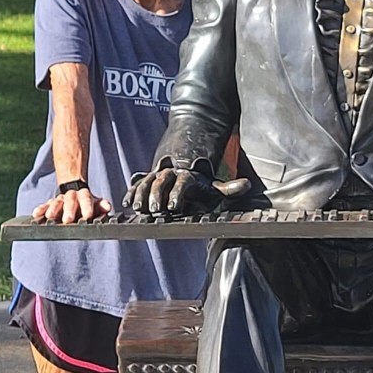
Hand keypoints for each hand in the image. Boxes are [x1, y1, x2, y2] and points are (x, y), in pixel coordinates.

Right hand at [31, 186, 112, 223]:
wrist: (73, 189)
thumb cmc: (85, 202)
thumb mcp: (95, 202)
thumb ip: (101, 205)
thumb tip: (107, 206)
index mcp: (83, 196)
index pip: (86, 200)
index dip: (87, 207)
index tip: (87, 216)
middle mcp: (71, 196)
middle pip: (70, 201)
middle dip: (68, 210)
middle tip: (68, 220)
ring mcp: (60, 199)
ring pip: (56, 203)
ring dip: (53, 209)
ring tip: (50, 216)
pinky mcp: (50, 203)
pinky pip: (45, 205)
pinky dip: (41, 209)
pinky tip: (36, 213)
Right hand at [123, 168, 250, 217]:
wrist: (184, 162)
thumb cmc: (200, 183)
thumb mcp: (214, 186)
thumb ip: (228, 188)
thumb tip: (247, 185)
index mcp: (187, 176)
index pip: (182, 183)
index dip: (177, 194)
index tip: (174, 207)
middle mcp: (170, 174)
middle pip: (161, 181)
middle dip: (157, 195)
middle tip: (155, 210)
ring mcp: (156, 175)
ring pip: (146, 181)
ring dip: (141, 194)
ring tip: (137, 208)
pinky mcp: (145, 179)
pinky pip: (136, 183)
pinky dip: (130, 191)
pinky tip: (126, 203)